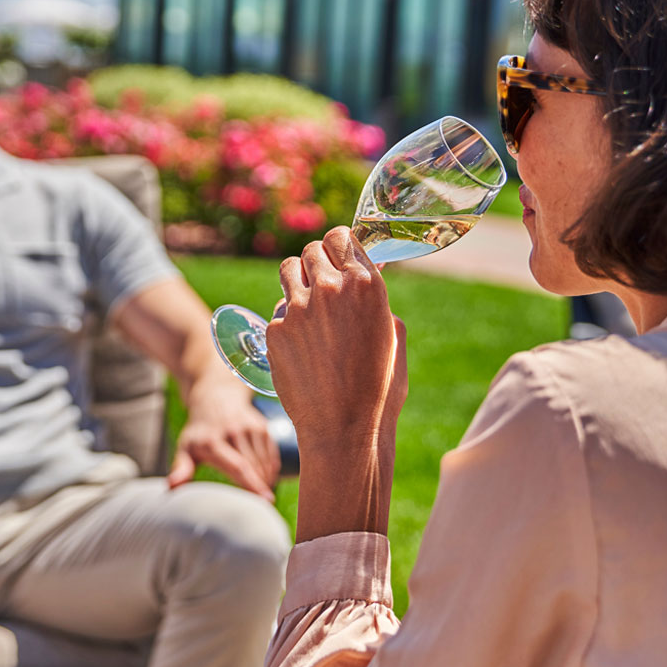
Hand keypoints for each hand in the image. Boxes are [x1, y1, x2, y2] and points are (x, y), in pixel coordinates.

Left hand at [168, 385, 278, 502]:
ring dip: (266, 481)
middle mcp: (233, 431)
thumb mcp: (185, 447)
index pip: (237, 466)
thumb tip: (171, 487)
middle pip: (254, 467)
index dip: (252, 485)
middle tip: (260, 508)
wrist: (217, 399)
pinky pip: (272, 455)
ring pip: (265, 463)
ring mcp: (250, 427)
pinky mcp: (263, 426)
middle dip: (260, 488)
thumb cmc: (199, 432)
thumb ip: (181, 468)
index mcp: (212, 441)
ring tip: (261, 494)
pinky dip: (271, 470)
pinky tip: (265, 478)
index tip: (266, 501)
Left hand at [266, 226, 407, 539]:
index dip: (339, 244)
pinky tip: (301, 344)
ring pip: (288, 270)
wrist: (343, 428)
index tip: (337, 253)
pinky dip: (287, 321)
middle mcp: (330, 288)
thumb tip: (365, 286)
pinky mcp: (275, 329)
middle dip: (317, 261)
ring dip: (297, 280)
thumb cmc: (377, 389)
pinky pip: (278, 310)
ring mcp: (298, 308)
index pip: (342, 237)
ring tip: (306, 302)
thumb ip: (378, 303)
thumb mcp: (392, 337)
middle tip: (321, 279)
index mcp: (366, 285)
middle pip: (312, 249)